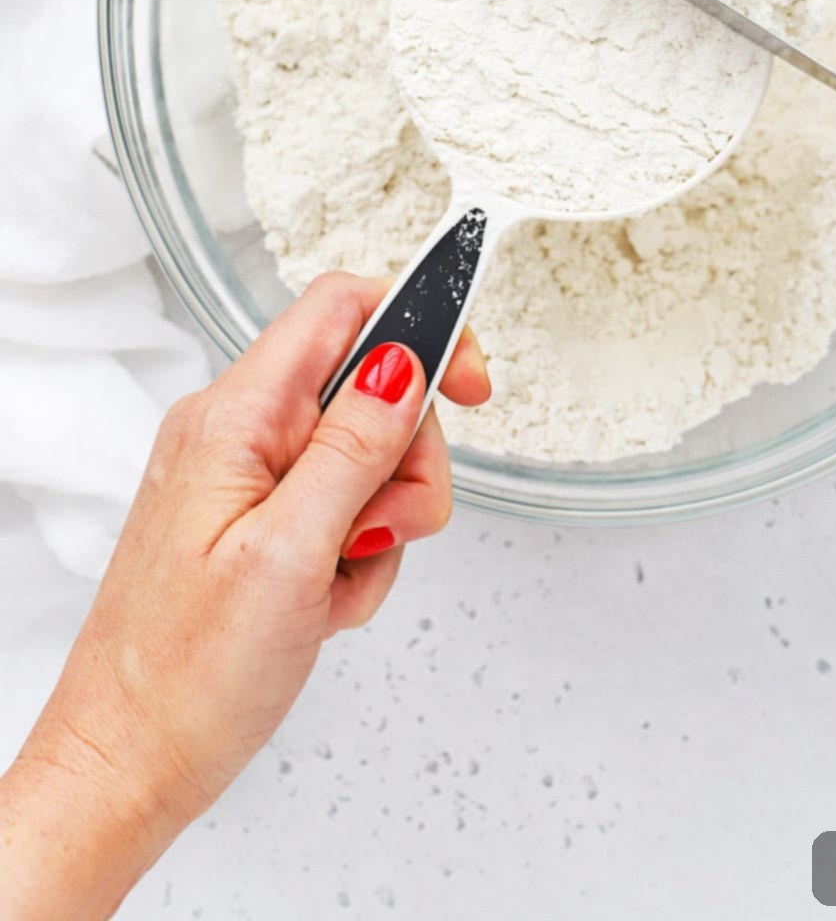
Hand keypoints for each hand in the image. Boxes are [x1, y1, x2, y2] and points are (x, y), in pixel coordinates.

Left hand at [0, 273, 489, 919]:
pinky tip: (325, 601)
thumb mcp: (290, 555)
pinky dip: (356, 555)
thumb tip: (404, 358)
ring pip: (368, 455)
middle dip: (405, 462)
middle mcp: (237, 431)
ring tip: (339, 579)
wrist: (129, 766)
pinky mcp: (259, 522)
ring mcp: (247, 478)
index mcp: (234, 416)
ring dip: (382, 521)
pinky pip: (345, 508)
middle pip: (372, 387)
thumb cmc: (185, 679)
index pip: (342, 307)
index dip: (419, 326)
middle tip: (378, 529)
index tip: (468, 385)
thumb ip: (352, 447)